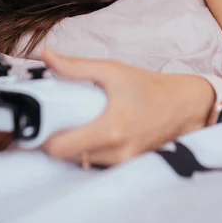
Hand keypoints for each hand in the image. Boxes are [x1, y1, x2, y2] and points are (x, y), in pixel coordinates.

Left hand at [42, 47, 213, 166]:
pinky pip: (96, 163)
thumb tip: (46, 56)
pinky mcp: (126, 166)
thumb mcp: (112, 70)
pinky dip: (87, 149)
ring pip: (80, 161)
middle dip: (56, 139)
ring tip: (74, 121)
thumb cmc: (148, 87)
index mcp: (109, 129)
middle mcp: (115, 153)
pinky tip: (90, 130)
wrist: (183, 105)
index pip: (60, 149)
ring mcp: (121, 163)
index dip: (43, 136)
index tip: (39, 121)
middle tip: (55, 118)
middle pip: (66, 157)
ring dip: (72, 145)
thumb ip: (75, 66)